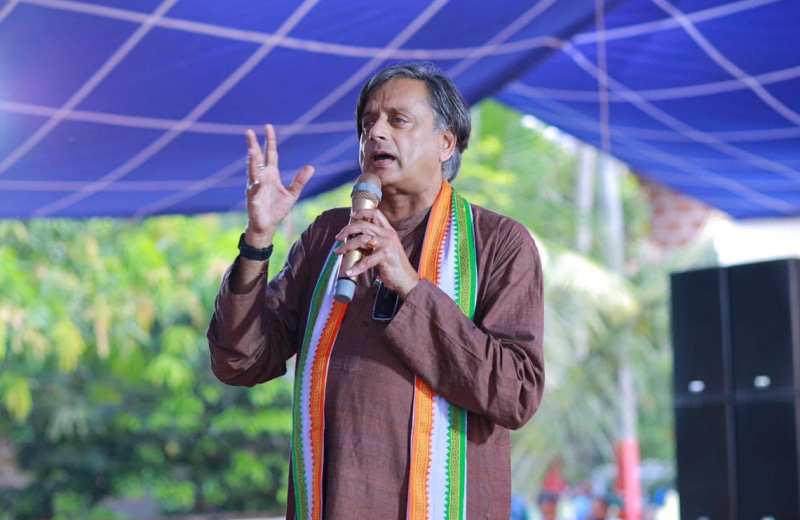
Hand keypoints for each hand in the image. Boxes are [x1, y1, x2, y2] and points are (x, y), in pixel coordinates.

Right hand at [244, 124, 314, 246]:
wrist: (267, 226)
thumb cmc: (277, 209)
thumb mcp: (292, 194)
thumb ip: (300, 180)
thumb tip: (311, 167)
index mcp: (271, 174)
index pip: (270, 153)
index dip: (270, 141)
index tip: (268, 127)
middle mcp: (261, 177)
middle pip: (257, 158)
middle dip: (253, 145)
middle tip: (249, 132)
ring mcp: (255, 187)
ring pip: (253, 170)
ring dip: (252, 160)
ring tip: (251, 149)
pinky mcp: (253, 199)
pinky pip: (254, 191)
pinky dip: (256, 186)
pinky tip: (257, 182)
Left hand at [334, 208, 419, 297]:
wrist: (405, 279)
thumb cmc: (393, 265)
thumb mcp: (383, 248)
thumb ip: (371, 242)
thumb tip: (353, 240)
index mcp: (388, 231)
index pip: (376, 214)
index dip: (362, 212)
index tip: (352, 216)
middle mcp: (388, 235)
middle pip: (364, 225)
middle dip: (348, 229)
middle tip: (338, 237)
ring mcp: (387, 244)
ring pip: (362, 239)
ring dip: (347, 246)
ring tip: (339, 252)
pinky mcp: (386, 256)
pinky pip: (367, 260)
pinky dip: (356, 267)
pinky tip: (349, 272)